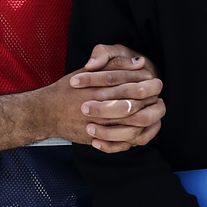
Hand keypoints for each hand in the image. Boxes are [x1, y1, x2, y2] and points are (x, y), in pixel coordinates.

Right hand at [43, 44, 163, 151]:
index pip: (137, 85)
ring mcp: (100, 123)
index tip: (157, 85)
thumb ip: (116, 63)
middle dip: (152, 104)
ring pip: (133, 126)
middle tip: (158, 102)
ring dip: (146, 123)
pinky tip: (137, 132)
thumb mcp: (91, 69)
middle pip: (138, 106)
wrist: (47, 111)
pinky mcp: (96, 138)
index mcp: (104, 85)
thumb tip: (140, 62)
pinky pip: (120, 143)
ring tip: (150, 117)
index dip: (151, 86)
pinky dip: (131, 139)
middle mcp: (103, 104)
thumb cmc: (71, 88)